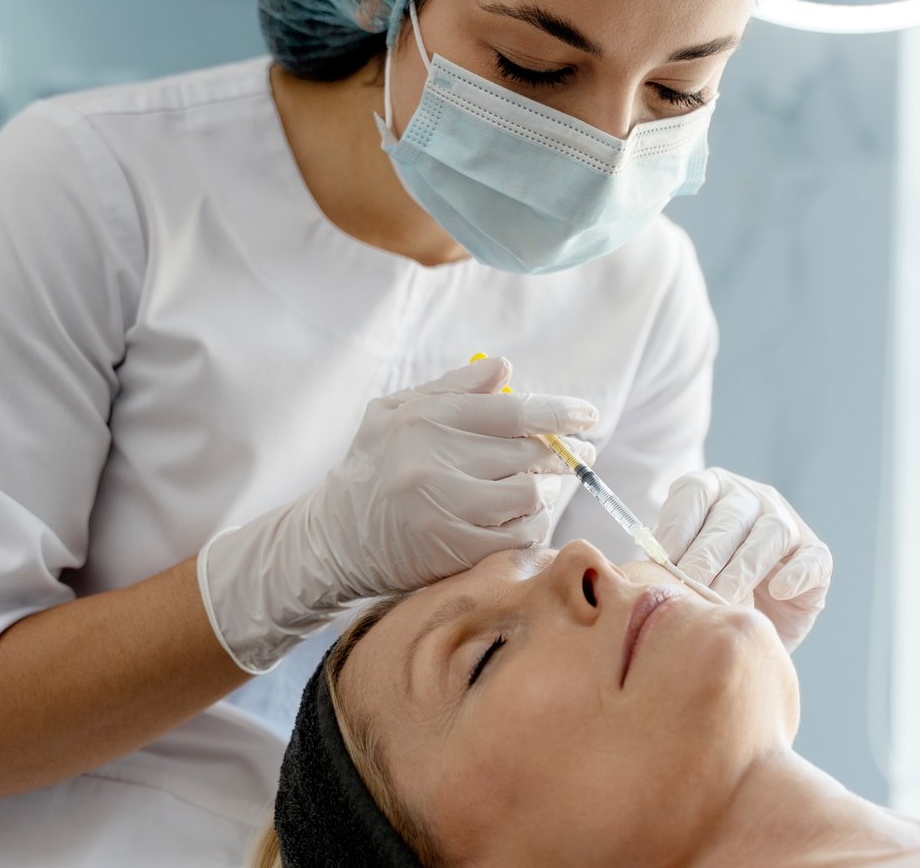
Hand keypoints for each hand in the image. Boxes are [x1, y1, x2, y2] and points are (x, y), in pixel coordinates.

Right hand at [198, 356, 596, 671]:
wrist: (331, 539)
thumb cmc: (371, 467)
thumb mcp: (397, 412)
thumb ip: (454, 389)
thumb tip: (506, 368)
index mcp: (426, 419)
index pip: (513, 410)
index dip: (559, 412)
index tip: (589, 415)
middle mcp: (436, 463)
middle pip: (529, 454)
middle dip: (558, 455)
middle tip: (572, 456)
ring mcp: (446, 510)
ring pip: (530, 497)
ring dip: (543, 493)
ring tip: (535, 489)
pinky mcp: (454, 552)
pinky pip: (519, 537)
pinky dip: (530, 528)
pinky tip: (519, 521)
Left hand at [654, 467, 831, 651]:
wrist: (748, 616)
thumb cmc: (704, 584)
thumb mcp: (678, 565)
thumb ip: (662, 559)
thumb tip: (638, 568)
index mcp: (713, 489)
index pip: (695, 492)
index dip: (678, 525)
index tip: (662, 558)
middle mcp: (751, 497)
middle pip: (730, 516)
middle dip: (707, 554)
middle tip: (690, 586)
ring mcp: (787, 522)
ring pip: (771, 533)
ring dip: (744, 567)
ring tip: (723, 597)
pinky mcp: (815, 555)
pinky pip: (812, 558)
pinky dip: (796, 573)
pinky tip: (779, 590)